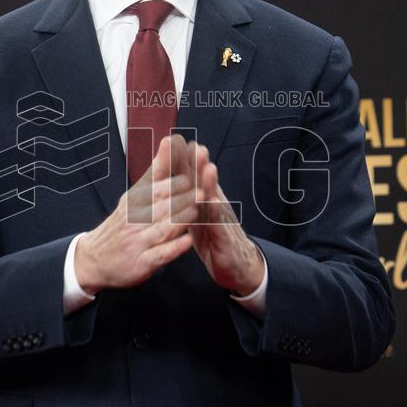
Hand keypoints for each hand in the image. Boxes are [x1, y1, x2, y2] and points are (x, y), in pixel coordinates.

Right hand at [74, 135, 201, 292]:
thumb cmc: (121, 225)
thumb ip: (155, 173)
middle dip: (182, 197)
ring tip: (196, 211)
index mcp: (134, 202)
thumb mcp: (133, 197)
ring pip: (161, 228)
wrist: (94, 259)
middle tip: (202, 189)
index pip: (156, 187)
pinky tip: (187, 241)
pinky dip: (174, 248)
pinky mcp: (142, 263)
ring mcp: (138, 242)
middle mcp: (134, 220)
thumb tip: (169, 143)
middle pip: (160, 206)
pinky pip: (160, 255)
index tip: (191, 172)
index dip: (176, 179)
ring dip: (180, 219)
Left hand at [184, 141, 264, 295]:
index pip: (191, 178)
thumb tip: (169, 178)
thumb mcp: (195, 215)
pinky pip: (219, 224)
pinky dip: (216, 213)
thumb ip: (185, 197)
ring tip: (208, 167)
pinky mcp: (224, 237)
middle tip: (196, 146)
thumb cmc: (213, 237)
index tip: (176, 143)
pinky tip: (215, 202)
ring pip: (213, 199)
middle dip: (199, 165)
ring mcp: (220, 220)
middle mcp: (213, 205)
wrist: (236, 264)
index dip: (184, 162)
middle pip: (204, 183)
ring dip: (211, 183)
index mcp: (202, 200)